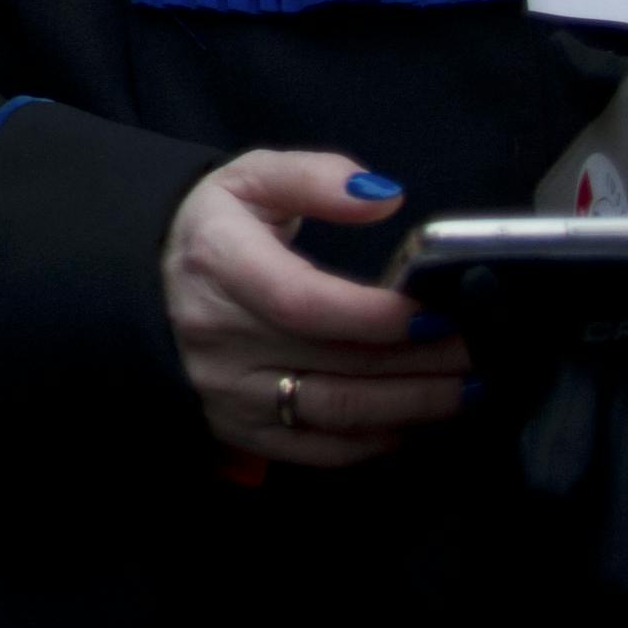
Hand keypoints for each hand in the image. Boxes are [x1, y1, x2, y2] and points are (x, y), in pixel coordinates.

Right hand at [162, 152, 469, 468]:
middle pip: (336, 363)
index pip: (305, 303)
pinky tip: (418, 420)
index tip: (437, 310)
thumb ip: (314, 176)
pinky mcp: (240, 430)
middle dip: (421, 361)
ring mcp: (228, 391)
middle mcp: (218, 336)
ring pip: (337, 413)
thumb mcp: (251, 179)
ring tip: (470, 388)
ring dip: (414, 406)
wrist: (145, 284)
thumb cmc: (215, 228)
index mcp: (219, 263)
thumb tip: (384, 196)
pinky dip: (379, 441)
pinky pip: (321, 450)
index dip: (378, 316)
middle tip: (482, 349)